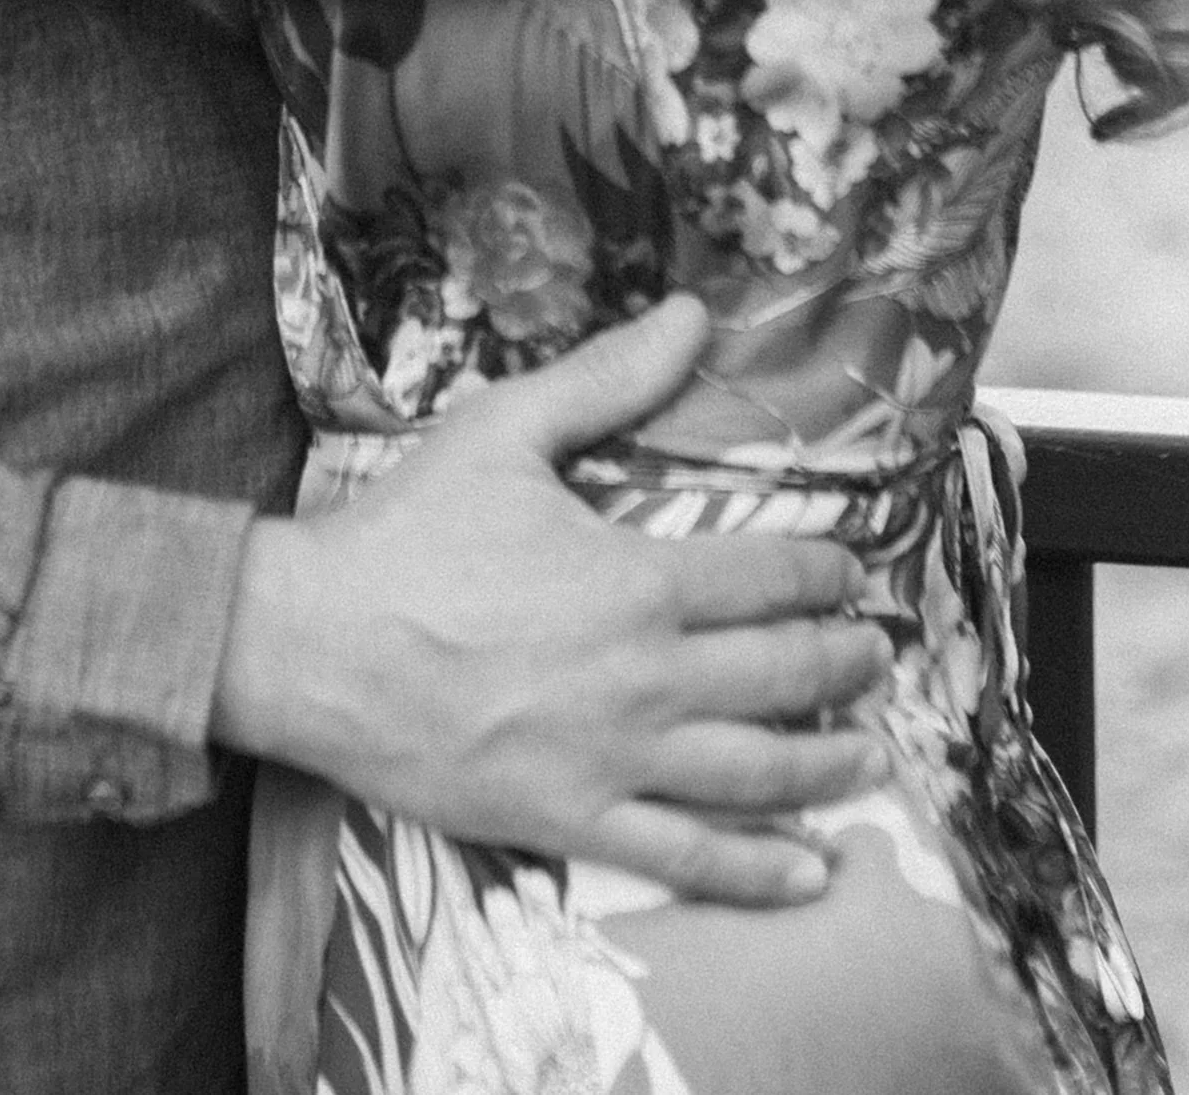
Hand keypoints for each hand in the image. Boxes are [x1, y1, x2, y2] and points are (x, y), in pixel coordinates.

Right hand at [210, 299, 889, 906]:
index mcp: (639, 580)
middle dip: (844, 664)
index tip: (848, 574)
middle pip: (783, 675)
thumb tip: (691, 314)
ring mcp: (614, 760)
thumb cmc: (410, 533)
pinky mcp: (573, 822)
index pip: (770, 577)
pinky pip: (688, 858)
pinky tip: (811, 874)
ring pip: (756, 773)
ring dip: (826, 763)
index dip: (825, 575)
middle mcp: (646, 678)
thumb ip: (609, 377)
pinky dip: (761, 873)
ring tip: (868, 753)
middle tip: (874, 656)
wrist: (314, 646)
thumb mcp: (506, 429)